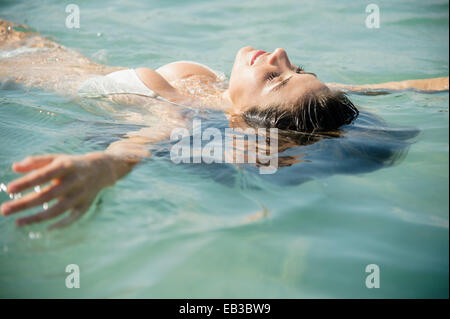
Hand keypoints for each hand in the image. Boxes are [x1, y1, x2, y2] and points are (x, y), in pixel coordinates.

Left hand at [1, 152, 116, 228]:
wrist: (102, 169)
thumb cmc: (71, 164)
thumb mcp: (56, 158)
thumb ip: (35, 161)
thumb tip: (15, 167)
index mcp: (66, 166)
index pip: (43, 175)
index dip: (27, 182)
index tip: (9, 189)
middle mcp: (75, 181)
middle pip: (48, 195)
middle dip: (25, 204)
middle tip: (4, 210)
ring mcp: (81, 194)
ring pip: (58, 210)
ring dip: (37, 218)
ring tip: (17, 222)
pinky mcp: (86, 205)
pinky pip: (72, 218)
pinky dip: (60, 225)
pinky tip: (44, 228)